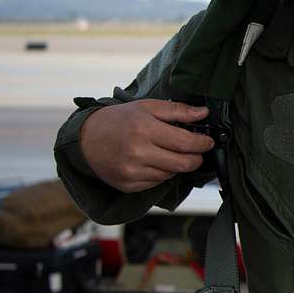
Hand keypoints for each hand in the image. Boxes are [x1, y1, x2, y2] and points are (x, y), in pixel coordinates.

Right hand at [79, 99, 214, 192]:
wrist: (86, 139)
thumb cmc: (118, 120)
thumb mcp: (147, 107)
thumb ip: (177, 111)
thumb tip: (203, 113)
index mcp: (144, 129)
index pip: (185, 143)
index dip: (202, 144)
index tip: (208, 142)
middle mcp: (137, 153)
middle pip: (183, 164)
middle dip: (196, 158)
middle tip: (197, 151)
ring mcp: (132, 172)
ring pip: (171, 174)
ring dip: (176, 165)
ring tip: (168, 152)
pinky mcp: (128, 185)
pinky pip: (157, 183)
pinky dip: (161, 173)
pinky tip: (154, 161)